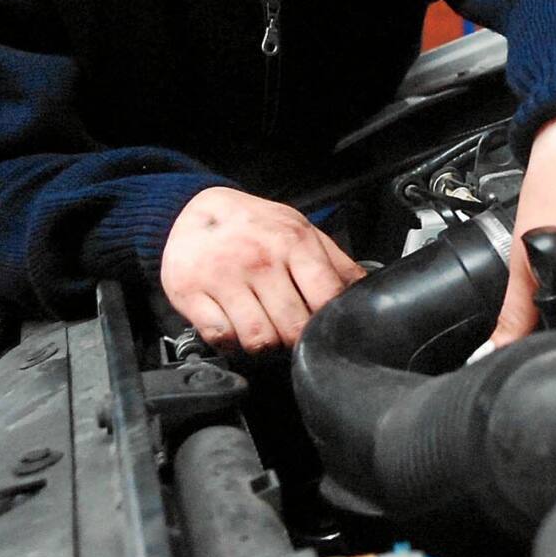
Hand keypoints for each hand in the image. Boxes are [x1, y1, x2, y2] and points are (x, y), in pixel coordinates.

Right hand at [161, 187, 364, 350]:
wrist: (190, 211)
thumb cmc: (253, 226)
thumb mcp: (299, 230)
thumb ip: (335, 262)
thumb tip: (365, 292)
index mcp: (293, 242)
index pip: (326, 298)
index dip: (329, 322)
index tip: (323, 327)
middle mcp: (260, 259)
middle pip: (293, 328)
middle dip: (296, 340)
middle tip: (289, 332)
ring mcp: (224, 277)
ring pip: (258, 340)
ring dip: (264, 345)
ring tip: (262, 329)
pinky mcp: (191, 294)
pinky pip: (221, 338)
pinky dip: (230, 343)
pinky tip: (234, 327)